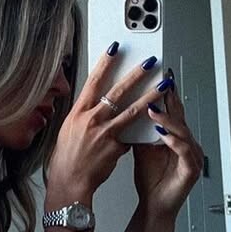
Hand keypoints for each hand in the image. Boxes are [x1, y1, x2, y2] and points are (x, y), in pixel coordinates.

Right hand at [47, 46, 167, 199]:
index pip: (93, 82)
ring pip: (132, 110)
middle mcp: (91, 119)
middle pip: (117, 92)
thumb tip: (99, 105)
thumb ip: (86, 116)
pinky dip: (139, 132)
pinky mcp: (115, 147)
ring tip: (163, 86)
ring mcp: (104, 132)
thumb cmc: (66, 159)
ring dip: (150, 96)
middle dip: (136, 75)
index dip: (105, 63)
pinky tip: (152, 126)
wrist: (69, 182)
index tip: (115, 49)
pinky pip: (131, 135)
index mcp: (78, 113)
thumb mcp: (69, 131)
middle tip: (149, 63)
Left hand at [131, 70, 204, 227]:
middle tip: (163, 82)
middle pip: (180, 116)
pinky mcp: (192, 169)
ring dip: (169, 120)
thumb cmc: (150, 180)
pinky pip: (185, 151)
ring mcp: (192, 155)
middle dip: (171, 99)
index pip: (171, 111)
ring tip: (155, 109)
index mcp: (175, 137)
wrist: (154, 206)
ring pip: (183, 131)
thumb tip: (124, 109)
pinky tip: (163, 135)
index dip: (165, 94)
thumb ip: (139, 130)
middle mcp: (187, 143)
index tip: (158, 77)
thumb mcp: (141, 149)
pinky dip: (174, 142)